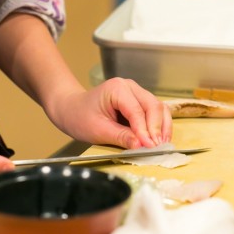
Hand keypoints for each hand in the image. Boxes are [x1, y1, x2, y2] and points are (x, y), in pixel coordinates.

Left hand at [48, 77, 171, 148]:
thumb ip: (121, 137)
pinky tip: (158, 139)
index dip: (145, 130)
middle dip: (157, 128)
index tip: (150, 146)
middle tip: (158, 147)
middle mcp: (129, 87)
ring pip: (158, 108)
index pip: (137, 111)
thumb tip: (142, 146)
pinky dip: (158, 125)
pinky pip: (154, 112)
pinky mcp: (138, 102)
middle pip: (153, 106)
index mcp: (117, 89)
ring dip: (162, 127)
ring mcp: (135, 93)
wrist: (71, 109)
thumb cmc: (80, 116)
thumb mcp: (98, 130)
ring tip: (162, 144)